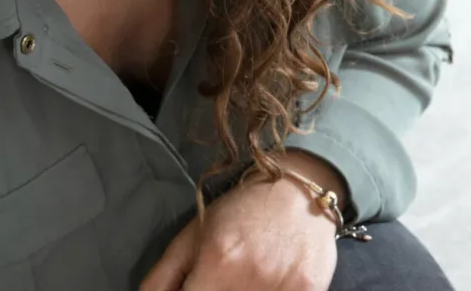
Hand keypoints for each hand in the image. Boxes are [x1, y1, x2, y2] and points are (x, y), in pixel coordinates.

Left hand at [139, 152, 341, 290]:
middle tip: (224, 280)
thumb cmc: (241, 211)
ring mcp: (283, 286)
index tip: (198, 288)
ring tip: (246, 279)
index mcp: (217, 261)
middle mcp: (250, 276)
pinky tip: (270, 282)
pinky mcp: (309, 290)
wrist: (300, 190)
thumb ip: (161, 279)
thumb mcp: (191, 236)